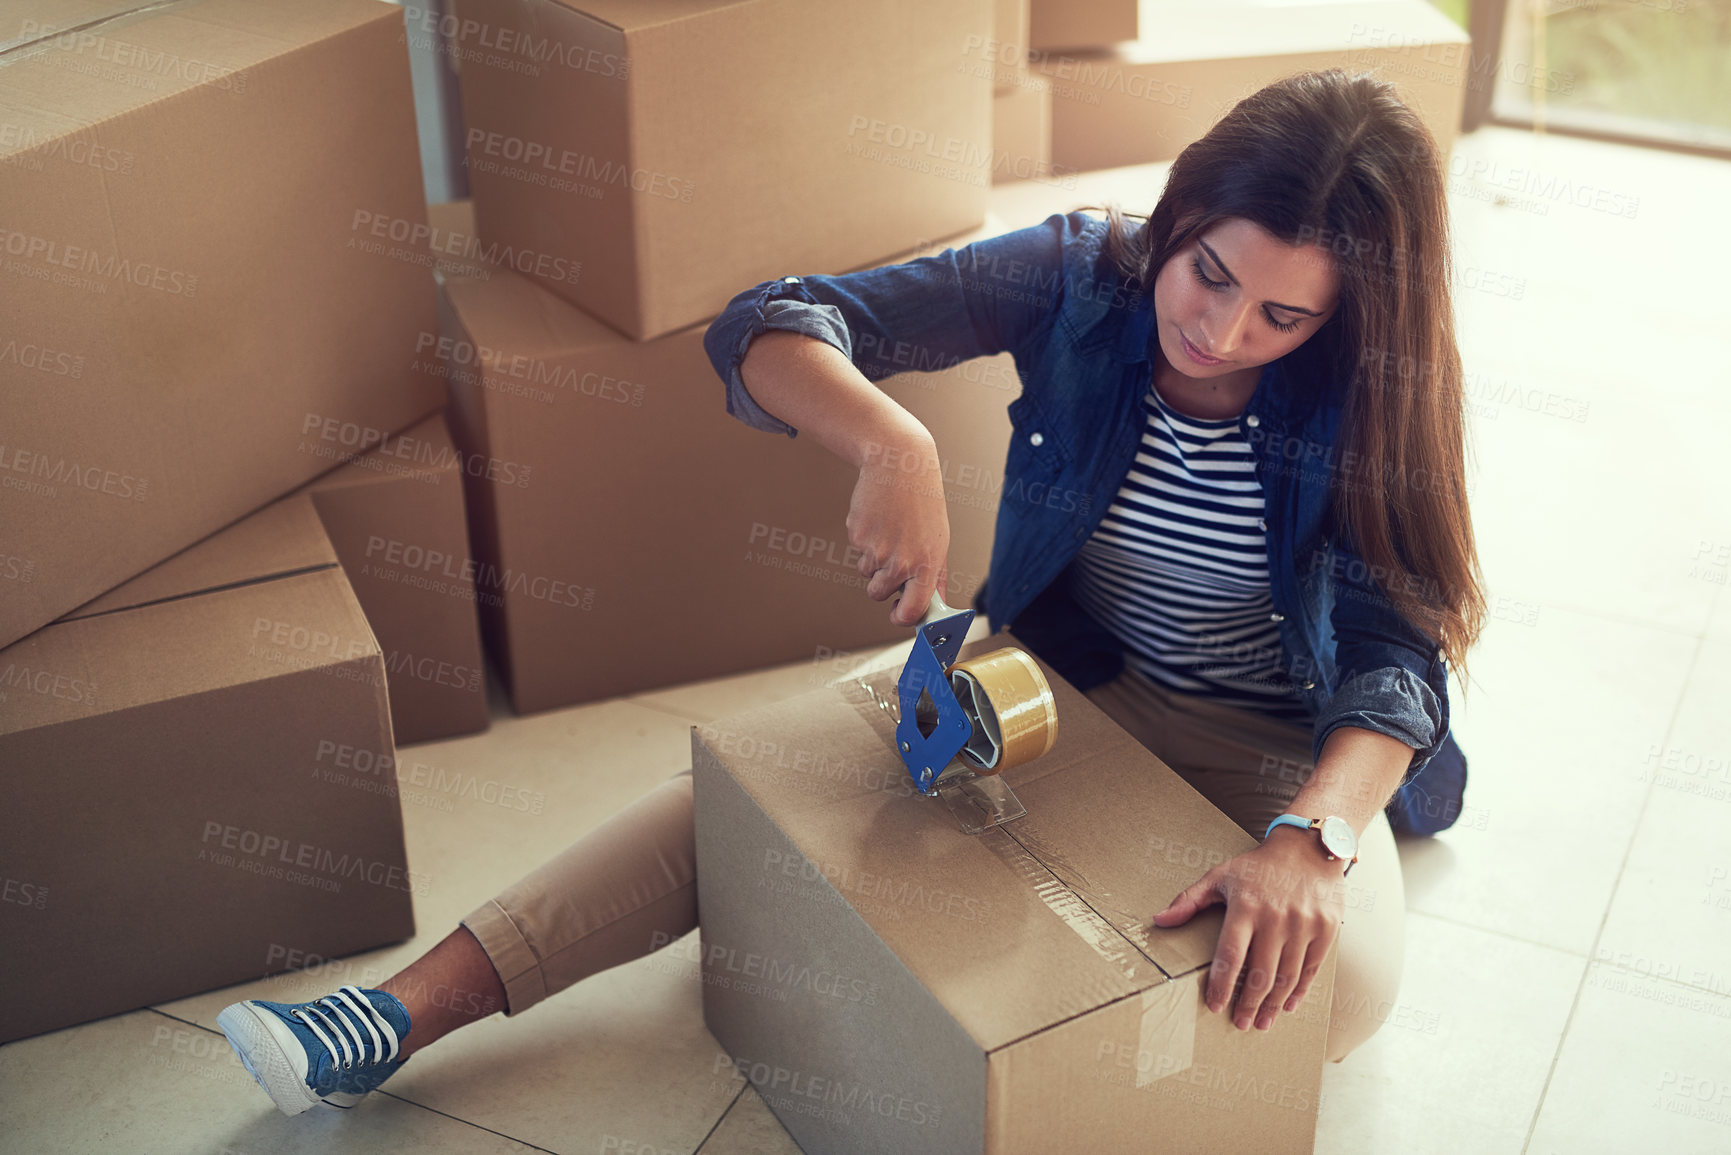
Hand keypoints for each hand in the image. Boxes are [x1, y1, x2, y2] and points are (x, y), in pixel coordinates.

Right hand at [846, 430, 950, 626]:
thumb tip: (936, 603)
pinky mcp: (857, 536)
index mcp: (926, 564)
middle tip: (893, 559)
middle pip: (878, 594)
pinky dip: (865, 540)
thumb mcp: (938, 539)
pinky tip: (879, 519)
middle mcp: (901, 561)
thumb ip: (935, 575)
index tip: (899, 613)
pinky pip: (857, 551)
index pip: (911, 611)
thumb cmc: (923, 502)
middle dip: (881, 584)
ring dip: (873, 560)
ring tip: (889, 531)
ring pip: (866, 572)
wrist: (900, 464)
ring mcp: (876, 549)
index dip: (901, 618)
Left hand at [1151, 827, 1345, 1030]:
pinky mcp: (1327, 929)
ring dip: (1272, 1005)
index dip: (1221, 984)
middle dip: (1248, 1004)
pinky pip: (1311, 969)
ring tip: (1262, 1022)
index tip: (1214, 1005)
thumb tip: (1159, 920)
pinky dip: (1299, 991)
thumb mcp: (1220, 876)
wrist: (1308, 849)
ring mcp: (1304, 924)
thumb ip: (1189, 900)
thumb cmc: (1258, 866)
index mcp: (1246, 907)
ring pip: (1287, 976)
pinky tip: (1287, 1005)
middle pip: (1260, 974)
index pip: (1230, 955)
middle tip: (1240, 1024)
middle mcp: (1275, 917)